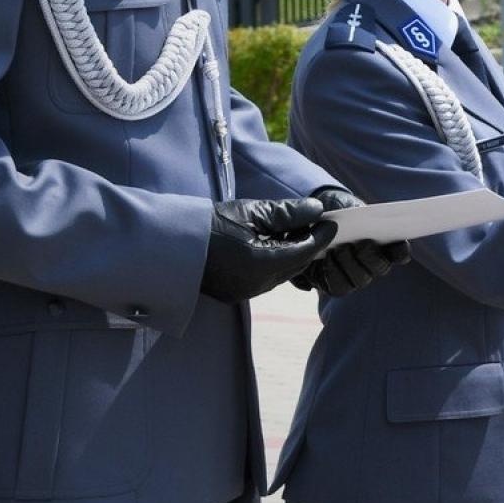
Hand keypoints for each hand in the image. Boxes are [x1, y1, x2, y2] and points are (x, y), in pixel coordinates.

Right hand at [200, 197, 335, 302]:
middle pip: (297, 265)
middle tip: (317, 225)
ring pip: (284, 273)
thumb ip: (287, 212)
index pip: (305, 251)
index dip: (321, 237)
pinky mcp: (237, 293)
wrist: (172, 244)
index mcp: (261, 263)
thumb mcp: (250, 212)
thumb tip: (316, 210)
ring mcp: (246, 291)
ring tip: (296, 232)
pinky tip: (276, 245)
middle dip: (310, 245)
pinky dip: (278, 263)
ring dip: (294, 255)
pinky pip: (268, 279)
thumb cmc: (210, 224)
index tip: (331, 223)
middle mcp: (257, 283)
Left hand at [290, 189, 411, 296]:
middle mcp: (374, 265)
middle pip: (381, 268)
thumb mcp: (347, 206)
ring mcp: (356, 277)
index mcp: (385, 244)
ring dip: (350, 265)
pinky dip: (333, 273)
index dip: (401, 250)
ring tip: (338, 249)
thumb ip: (355, 211)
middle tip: (361, 244)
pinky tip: (326, 259)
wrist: (313, 224)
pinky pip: (339, 287)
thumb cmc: (336, 212)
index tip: (398, 243)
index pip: (400, 253)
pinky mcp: (336, 285)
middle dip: (372, 256)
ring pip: (361, 280)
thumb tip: (355, 216)